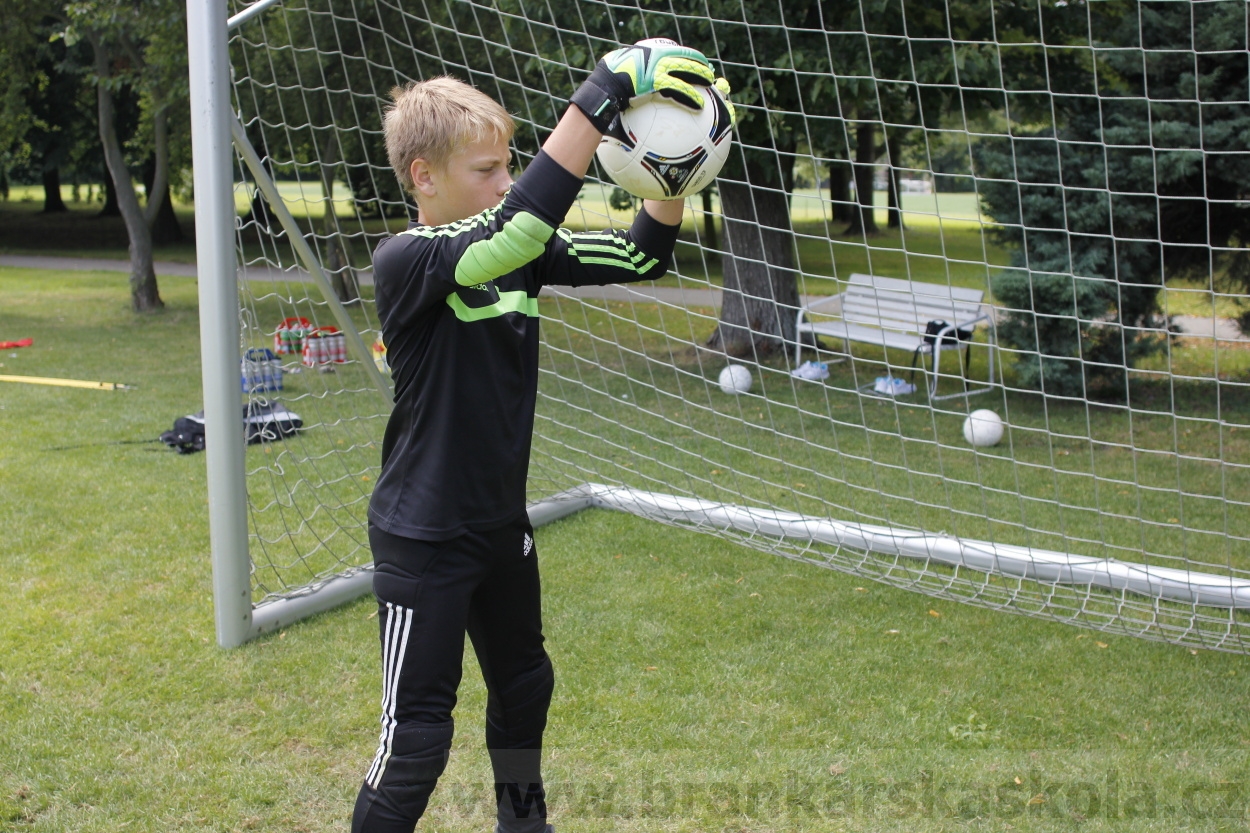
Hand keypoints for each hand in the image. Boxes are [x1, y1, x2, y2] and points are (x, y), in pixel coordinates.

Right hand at [570, 38, 715, 132]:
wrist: (604, 86)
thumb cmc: (609, 81)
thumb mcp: (623, 70)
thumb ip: (636, 72)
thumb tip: (638, 82)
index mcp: (651, 52)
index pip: (676, 50)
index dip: (690, 56)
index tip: (699, 62)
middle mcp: (657, 57)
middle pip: (685, 59)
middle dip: (700, 66)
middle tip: (709, 74)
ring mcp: (657, 69)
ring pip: (686, 72)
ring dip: (701, 78)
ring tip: (710, 87)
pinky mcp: (656, 83)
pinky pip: (678, 91)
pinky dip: (691, 97)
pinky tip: (699, 106)